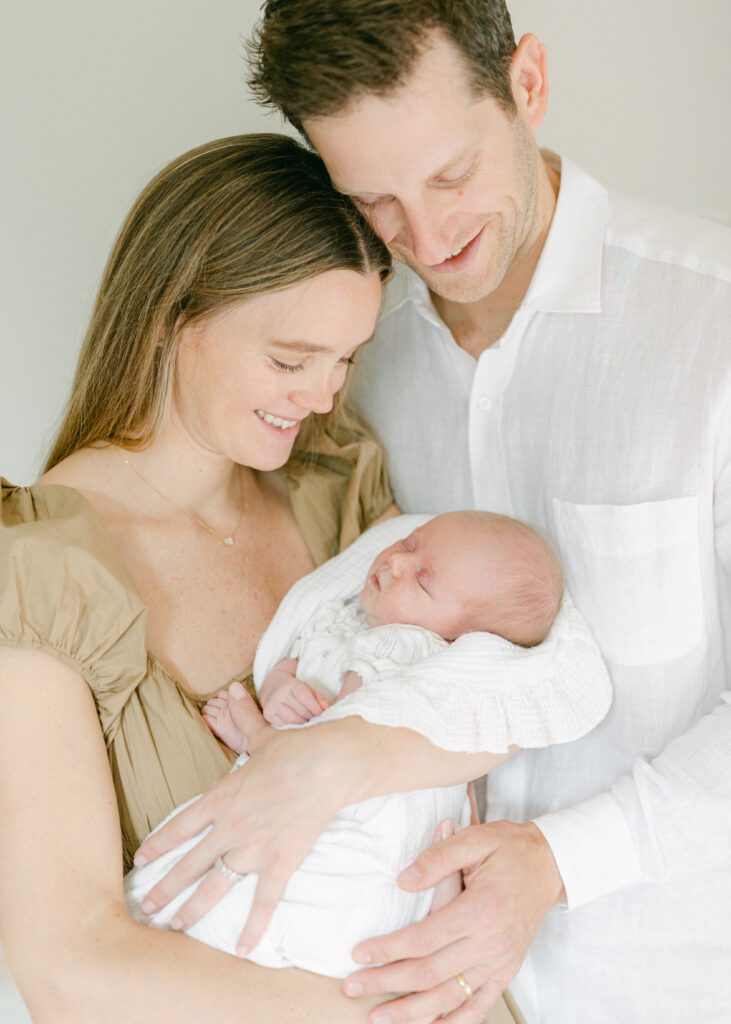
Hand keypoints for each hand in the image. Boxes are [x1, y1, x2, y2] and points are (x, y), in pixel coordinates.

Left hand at [134, 682, 350, 953]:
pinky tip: (243, 948)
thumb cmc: (296, 748)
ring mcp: (253, 847)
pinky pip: (264, 900)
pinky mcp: (280, 861)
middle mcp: (230, 826)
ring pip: (215, 885)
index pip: (180, 826)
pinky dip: (253, 926)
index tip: (141, 862)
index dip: (158, 846)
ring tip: (176, 926)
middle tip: (148, 907)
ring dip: (193, 908)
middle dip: (165, 888)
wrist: (331, 763)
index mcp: (221, 797)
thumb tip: (233, 692)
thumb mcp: (263, 735)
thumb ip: (243, 720)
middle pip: (189, 864)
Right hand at [260, 657, 329, 724]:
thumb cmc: (292, 685)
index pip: (305, 698)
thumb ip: (316, 695)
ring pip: (294, 721)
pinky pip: (286, 725)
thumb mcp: (304, 685)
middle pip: (301, 711)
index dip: (316, 707)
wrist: (271, 685)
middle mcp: (278, 695)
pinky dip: (294, 726)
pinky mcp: (268, 715)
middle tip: (318, 718)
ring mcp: (271, 706)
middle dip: (312, 716)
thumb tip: (326, 707)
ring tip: (309, 720)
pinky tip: (298, 723)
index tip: (324, 713)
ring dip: (304, 722)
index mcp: (289, 684)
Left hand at [342, 821, 564, 1023]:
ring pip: (448, 998)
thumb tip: (403, 881)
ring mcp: (500, 964)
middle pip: (429, 974)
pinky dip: (451, 1023)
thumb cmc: (509, 849)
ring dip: (410, 1012)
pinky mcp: (506, 973)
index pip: (423, 939)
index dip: (388, 950)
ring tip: (377, 1017)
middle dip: (386, 983)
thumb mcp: (475, 839)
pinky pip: (477, 1008)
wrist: (550, 864)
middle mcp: (491, 944)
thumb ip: (437, 858)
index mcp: (481, 910)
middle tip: (352, 987)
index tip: (359, 954)